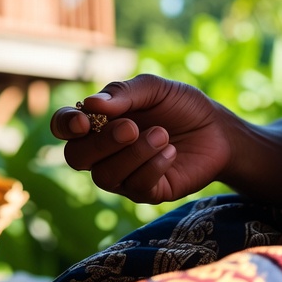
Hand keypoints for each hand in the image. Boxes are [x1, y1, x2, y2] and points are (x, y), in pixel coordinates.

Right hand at [50, 75, 230, 204]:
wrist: (218, 129)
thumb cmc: (180, 105)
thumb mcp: (153, 88)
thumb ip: (122, 93)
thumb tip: (90, 104)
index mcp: (97, 121)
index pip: (63, 127)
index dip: (64, 126)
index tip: (83, 120)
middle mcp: (103, 151)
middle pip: (76, 157)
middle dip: (100, 144)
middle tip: (131, 127)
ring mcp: (123, 174)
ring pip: (104, 176)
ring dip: (133, 155)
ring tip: (162, 134)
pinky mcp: (148, 193)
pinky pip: (136, 188)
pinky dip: (153, 167)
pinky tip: (170, 151)